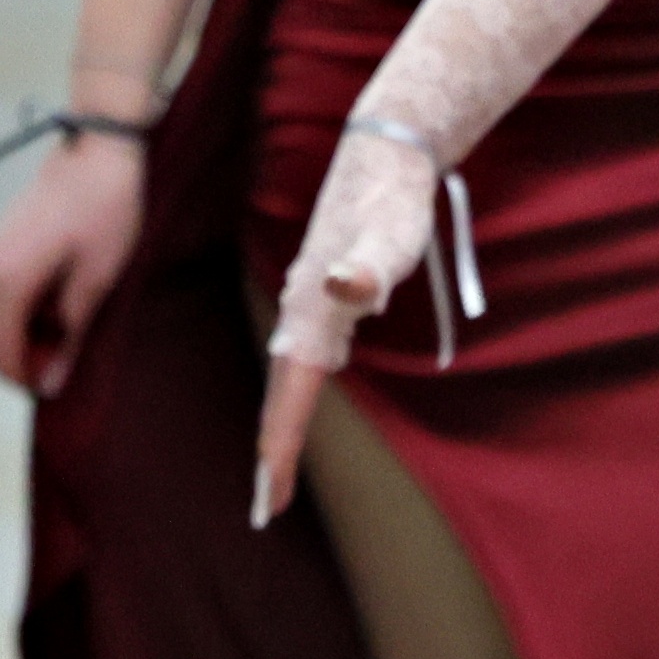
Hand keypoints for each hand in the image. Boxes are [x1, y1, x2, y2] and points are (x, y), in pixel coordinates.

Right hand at [0, 109, 146, 397]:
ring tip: (83, 319)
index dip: (28, 381)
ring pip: (6, 317)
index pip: (0, 356)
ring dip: (37, 331)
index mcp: (4, 282)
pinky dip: (35, 306)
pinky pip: (11, 293)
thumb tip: (52, 384)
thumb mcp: (97, 280)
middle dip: (34, 357)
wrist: (98, 148)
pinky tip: (71, 295)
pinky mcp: (1, 244)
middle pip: (0, 338)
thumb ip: (70, 336)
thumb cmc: (106, 211)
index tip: (60, 388)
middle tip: (79, 355)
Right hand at [248, 121, 434, 525]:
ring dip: (283, 421)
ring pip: (291, 375)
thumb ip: (371, 265)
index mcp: (310, 313)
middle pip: (282, 395)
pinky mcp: (327, 289)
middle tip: (265, 508)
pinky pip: (307, 353)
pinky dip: (300, 386)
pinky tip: (307, 390)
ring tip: (278, 467)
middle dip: (274, 452)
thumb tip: (348, 287)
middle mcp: (302, 312)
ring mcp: (311, 300)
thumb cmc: (393, 198)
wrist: (385, 150)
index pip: (290, 397)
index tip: (270, 503)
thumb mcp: (391, 234)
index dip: (281, 451)